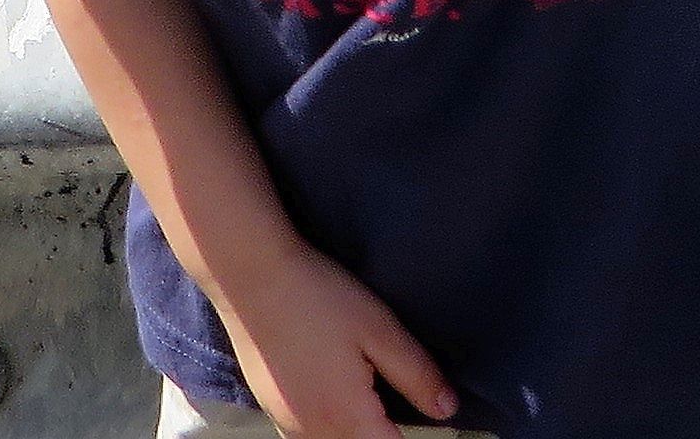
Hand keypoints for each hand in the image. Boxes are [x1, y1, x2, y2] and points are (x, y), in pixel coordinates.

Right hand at [217, 242, 458, 438]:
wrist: (251, 276)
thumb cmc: (319, 298)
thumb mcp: (380, 330)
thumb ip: (416, 376)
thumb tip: (448, 410)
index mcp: (347, 417)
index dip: (412, 437)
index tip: (425, 417)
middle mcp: (313, 430)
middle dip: (382, 435)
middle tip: (397, 405)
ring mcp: (286, 422)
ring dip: (354, 432)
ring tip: (370, 402)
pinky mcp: (270, 407)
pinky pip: (307, 434)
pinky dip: (328, 427)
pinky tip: (334, 396)